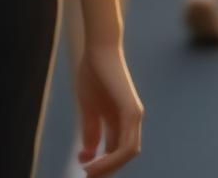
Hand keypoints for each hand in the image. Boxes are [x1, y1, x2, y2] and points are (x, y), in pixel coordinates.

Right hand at [75, 43, 143, 176]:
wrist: (98, 51)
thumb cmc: (94, 76)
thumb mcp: (89, 110)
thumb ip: (91, 131)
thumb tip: (89, 155)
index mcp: (121, 119)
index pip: (117, 151)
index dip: (102, 165)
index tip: (83, 171)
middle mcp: (132, 118)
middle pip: (125, 155)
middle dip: (106, 170)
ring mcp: (134, 114)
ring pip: (128, 153)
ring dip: (108, 169)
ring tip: (87, 174)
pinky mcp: (131, 109)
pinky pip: (127, 143)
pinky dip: (111, 159)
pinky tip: (91, 165)